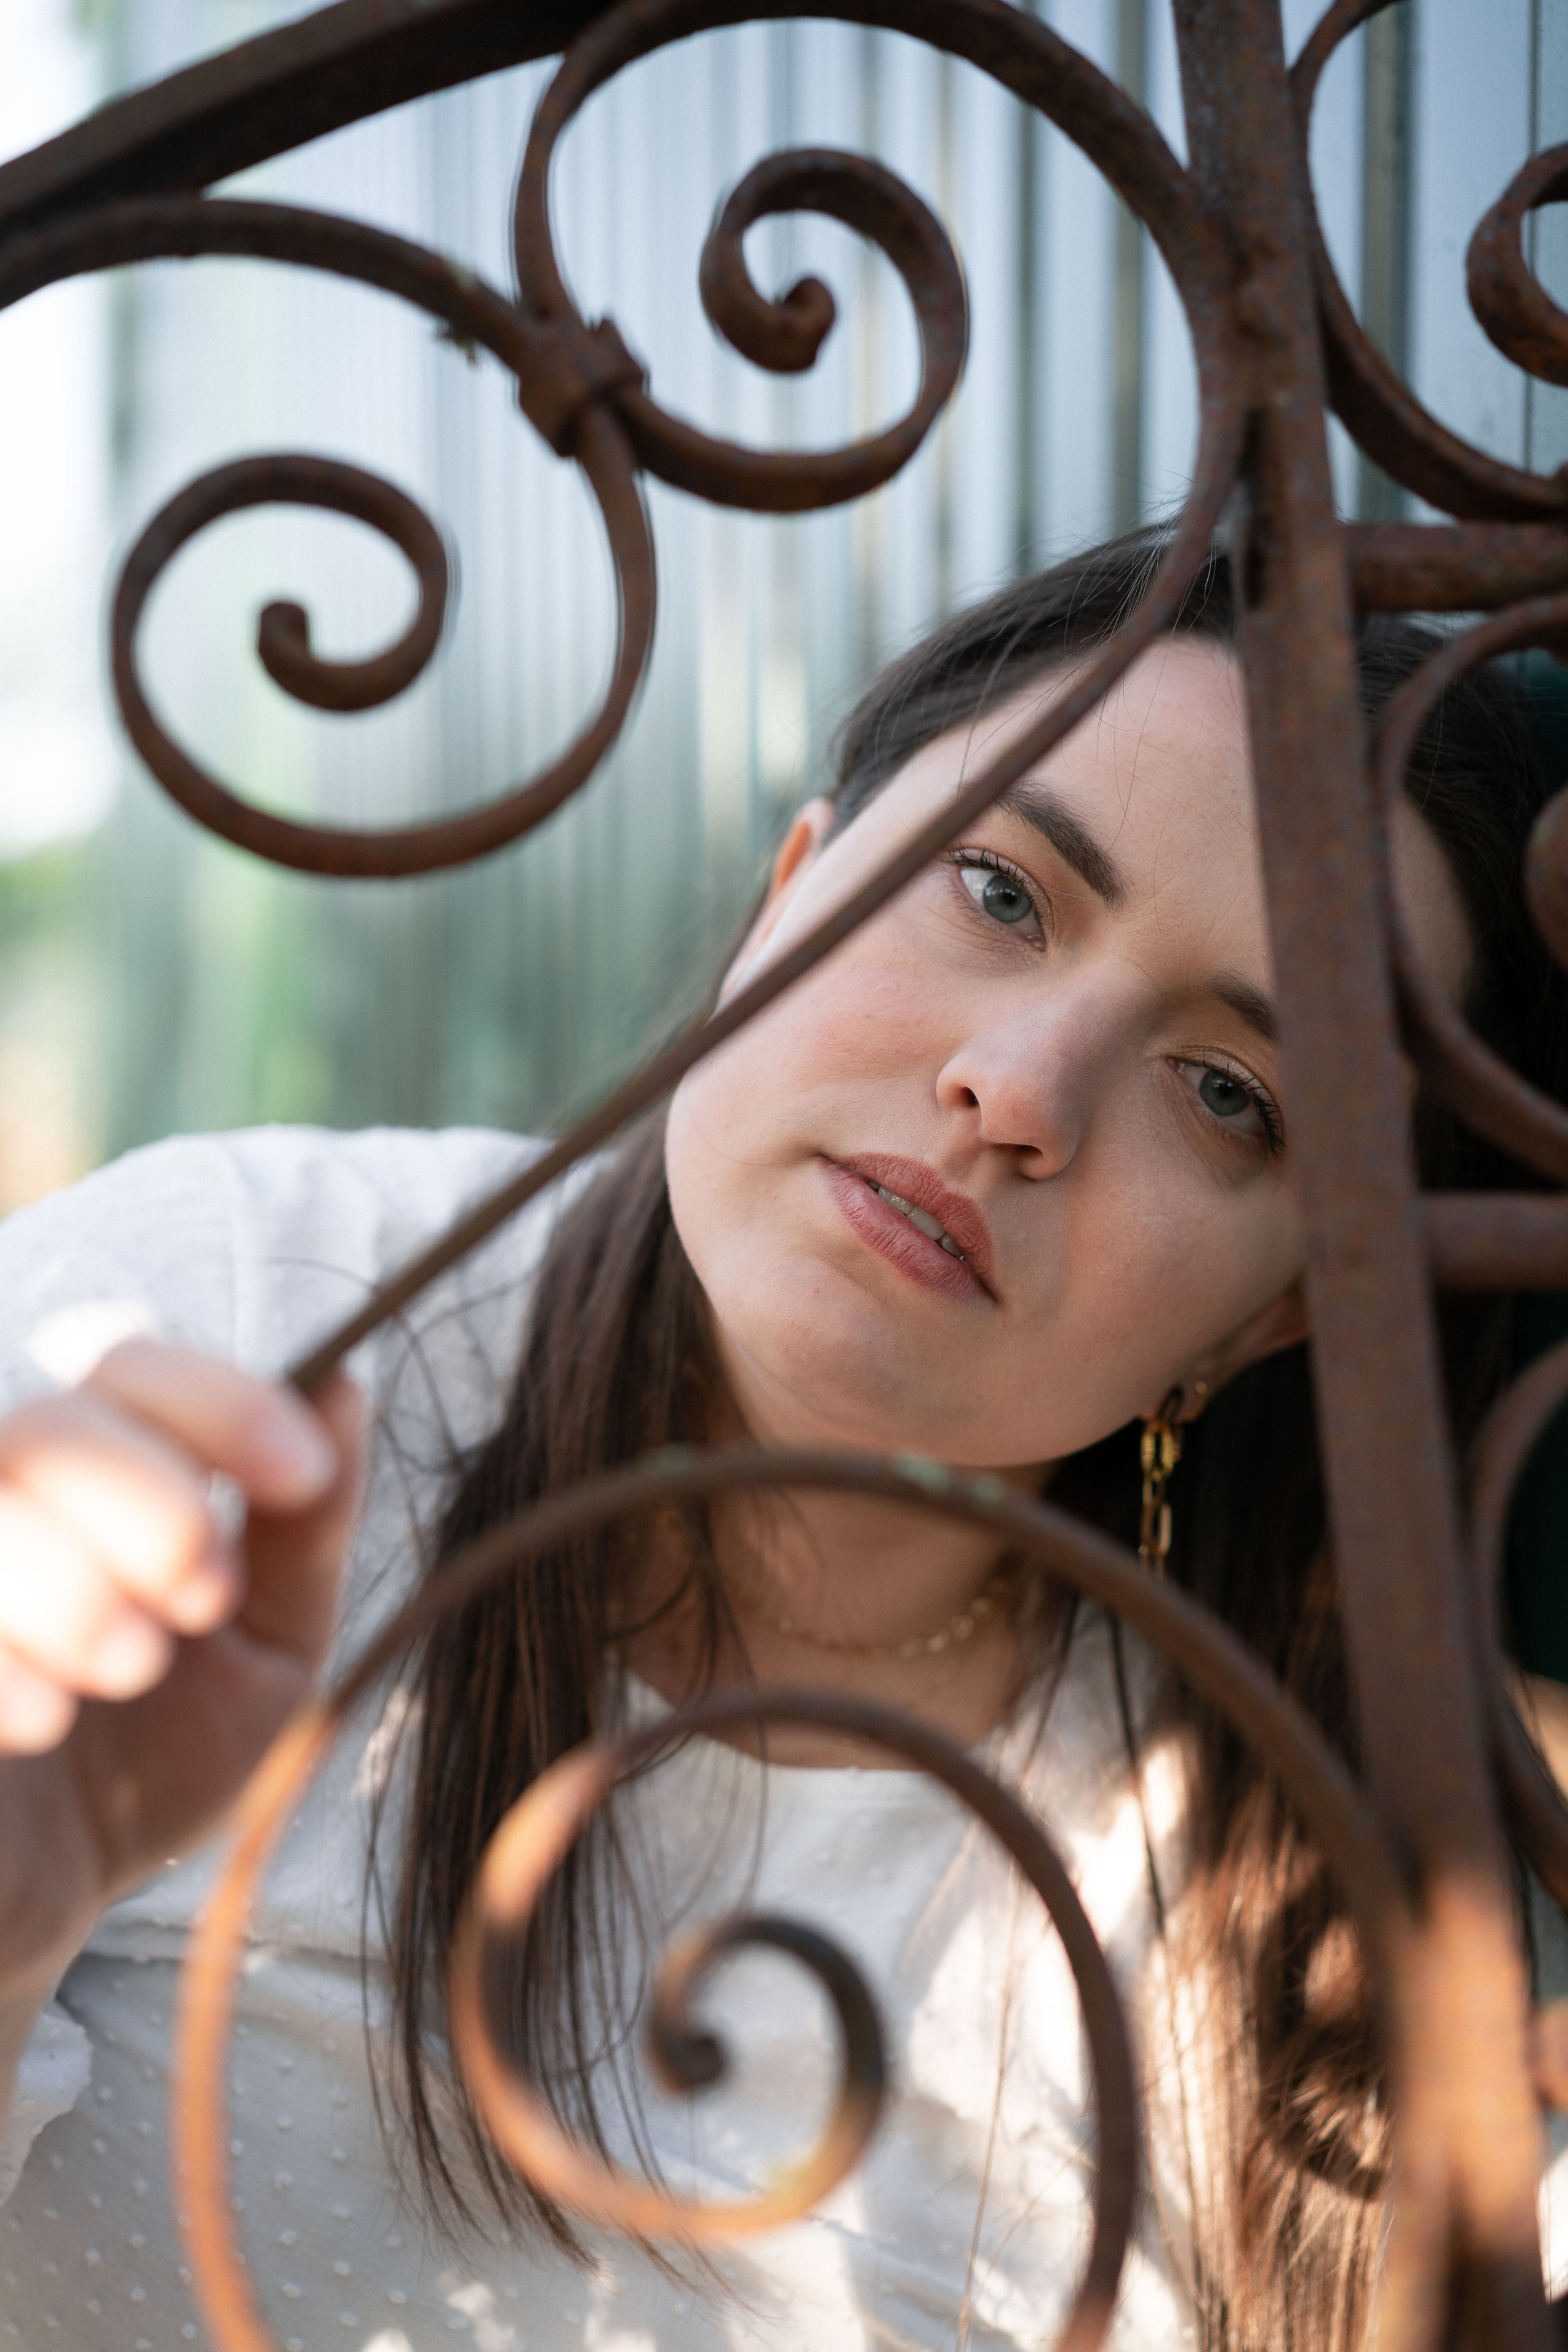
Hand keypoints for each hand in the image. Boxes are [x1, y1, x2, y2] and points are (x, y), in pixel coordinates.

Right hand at [0, 1339, 361, 2005]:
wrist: (47, 1902)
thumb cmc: (153, 1760)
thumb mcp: (266, 1644)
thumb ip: (303, 1525)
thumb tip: (344, 1382)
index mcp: (90, 1475)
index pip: (132, 1365)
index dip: (223, 1402)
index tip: (300, 1472)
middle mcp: (1, 1498)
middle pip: (53, 1421)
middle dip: (154, 1499)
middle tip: (205, 1597)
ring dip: (76, 1582)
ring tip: (132, 1667)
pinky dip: (4, 1660)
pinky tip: (45, 1720)